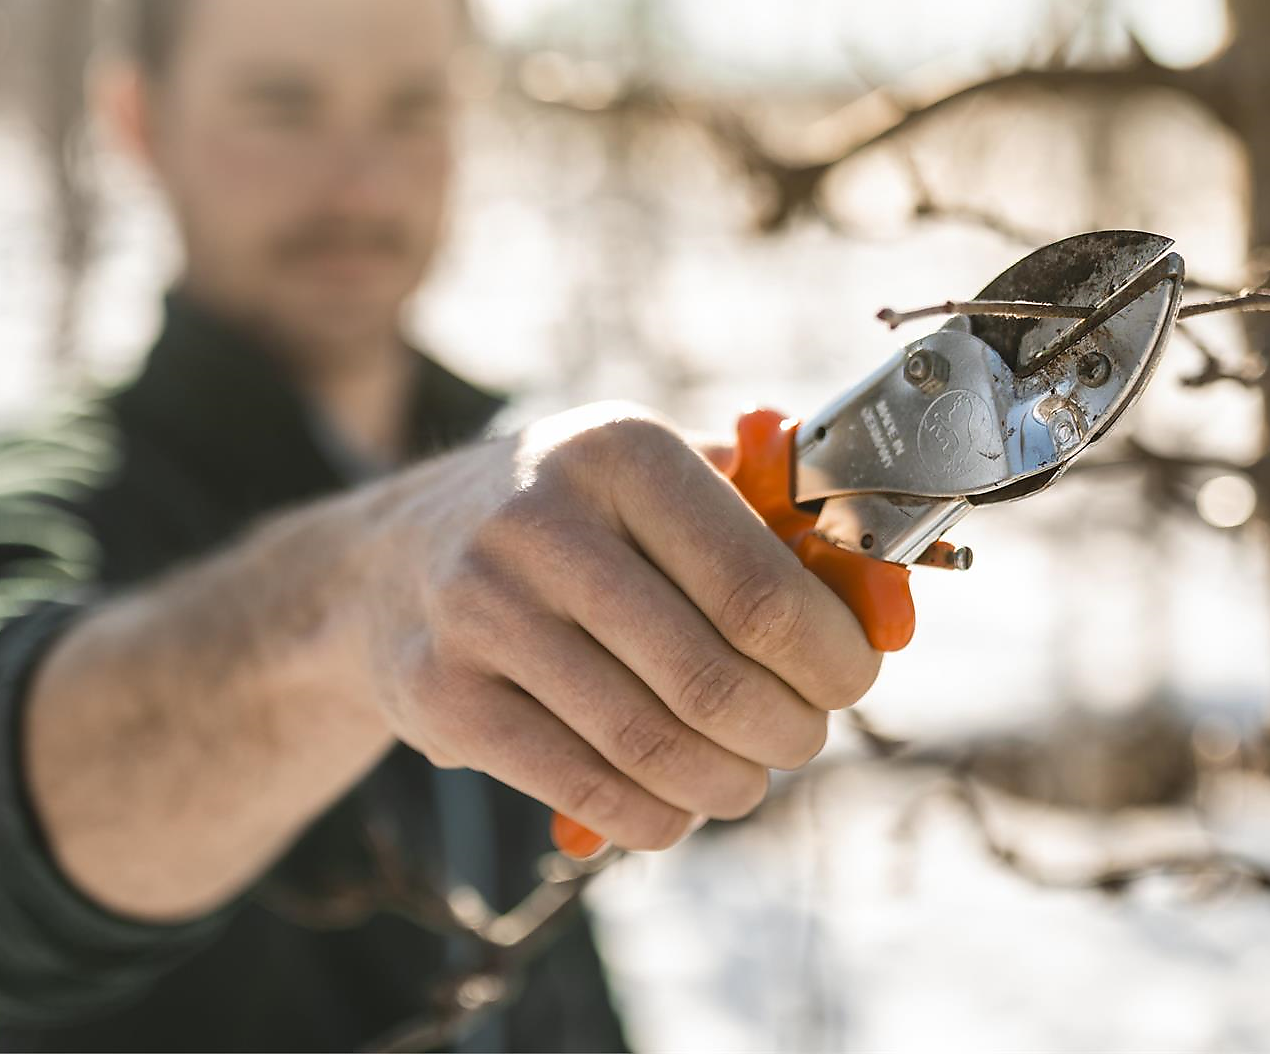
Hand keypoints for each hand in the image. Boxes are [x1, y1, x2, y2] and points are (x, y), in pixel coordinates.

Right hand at [357, 404, 882, 848]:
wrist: (384, 563)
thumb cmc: (565, 520)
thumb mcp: (652, 478)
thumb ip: (766, 520)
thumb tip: (884, 601)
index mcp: (620, 451)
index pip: (759, 585)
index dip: (831, 654)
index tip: (852, 678)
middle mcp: (541, 522)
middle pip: (713, 677)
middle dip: (788, 730)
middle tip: (803, 737)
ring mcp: (481, 610)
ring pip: (652, 746)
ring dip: (728, 783)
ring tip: (747, 778)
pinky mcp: (442, 696)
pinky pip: (584, 789)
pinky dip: (655, 817)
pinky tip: (677, 805)